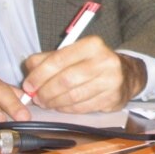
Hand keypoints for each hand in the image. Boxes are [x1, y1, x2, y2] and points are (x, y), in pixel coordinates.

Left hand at [23, 35, 146, 112]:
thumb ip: (49, 58)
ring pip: (73, 96)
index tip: (28, 84)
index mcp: (92, 44)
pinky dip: (66, 109)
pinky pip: (82, 107)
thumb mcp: (73, 53)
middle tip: (36, 97)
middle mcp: (104, 60)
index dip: (40, 75)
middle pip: (65, 80)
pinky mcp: (112, 98)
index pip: (59, 60)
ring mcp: (111, 80)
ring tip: (46, 102)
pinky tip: (61, 106)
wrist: (126, 74)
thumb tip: (29, 67)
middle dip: (45, 91)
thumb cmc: (93, 62)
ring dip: (54, 102)